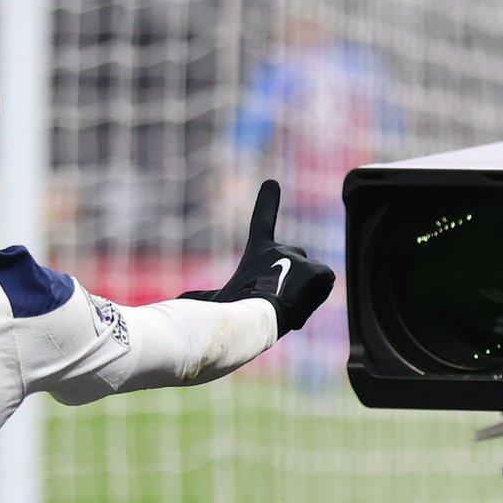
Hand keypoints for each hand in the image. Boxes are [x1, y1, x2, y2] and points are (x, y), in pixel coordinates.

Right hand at [182, 180, 333, 334]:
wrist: (247, 320)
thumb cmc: (227, 314)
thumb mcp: (211, 302)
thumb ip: (203, 298)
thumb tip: (176, 303)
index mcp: (257, 252)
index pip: (262, 220)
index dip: (267, 200)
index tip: (272, 183)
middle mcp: (280, 249)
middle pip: (296, 264)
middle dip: (293, 282)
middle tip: (275, 302)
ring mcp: (299, 258)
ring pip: (311, 278)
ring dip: (304, 293)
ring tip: (285, 308)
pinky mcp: (315, 270)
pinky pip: (325, 281)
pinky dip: (318, 294)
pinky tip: (302, 304)